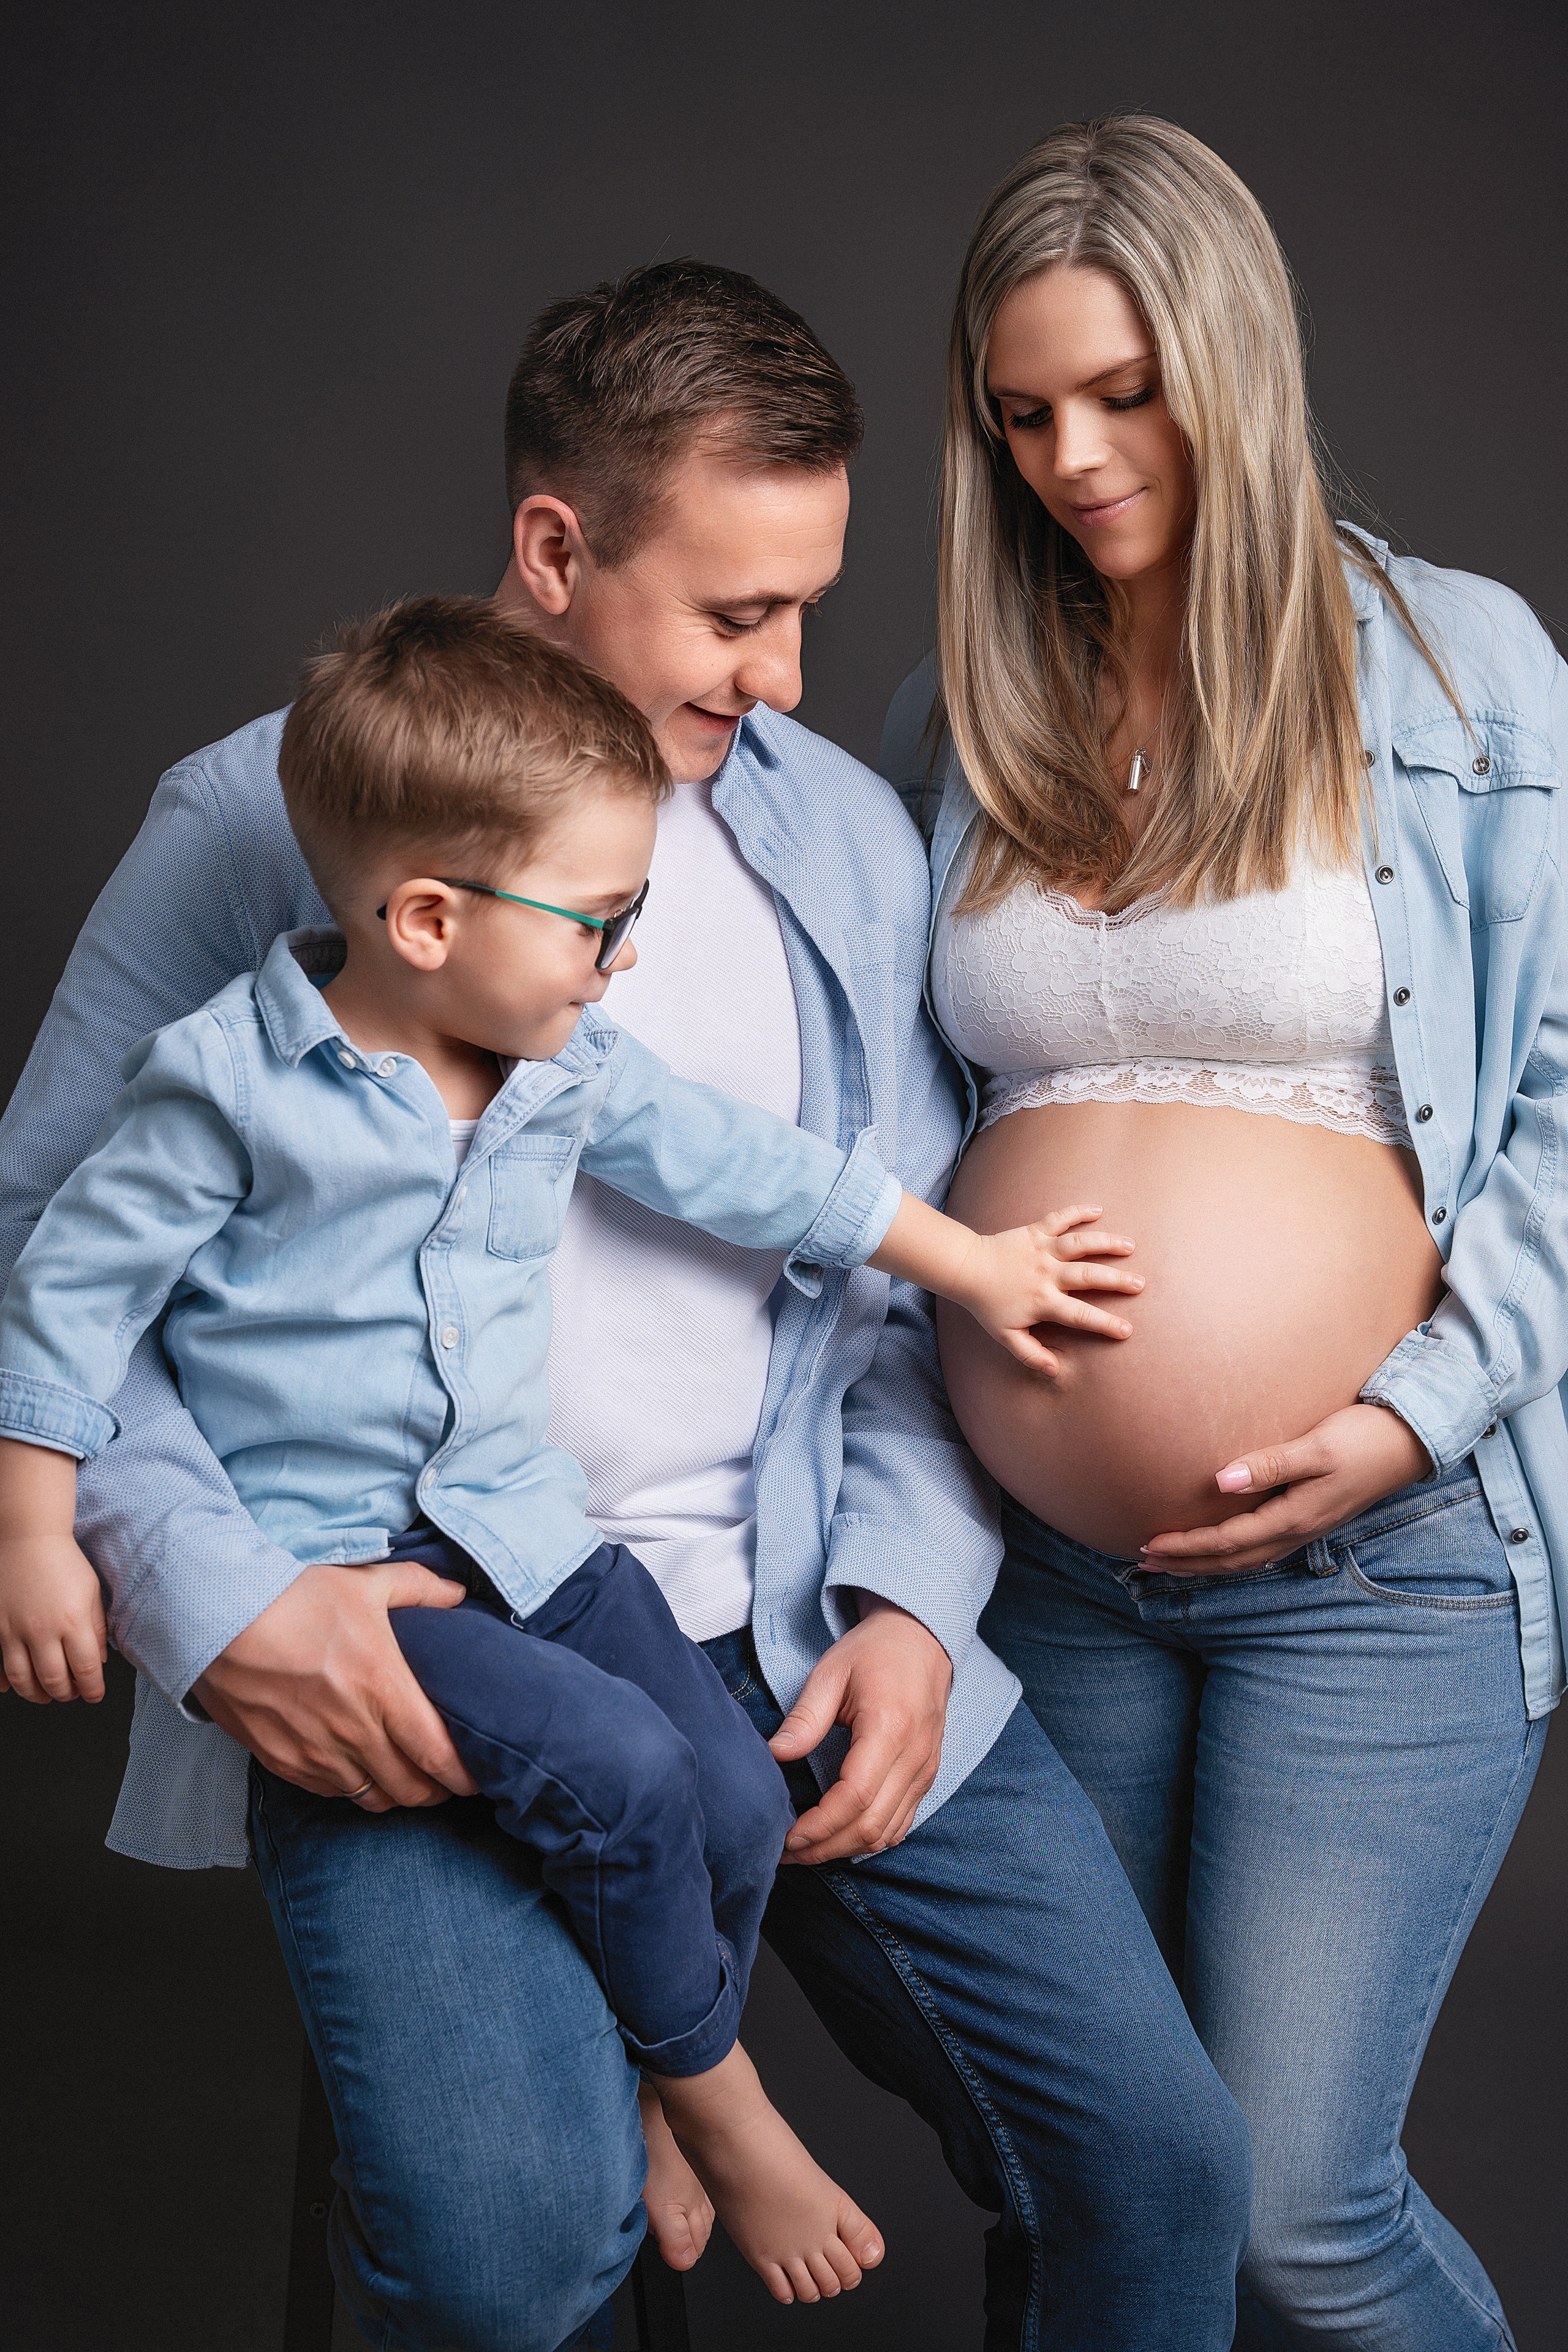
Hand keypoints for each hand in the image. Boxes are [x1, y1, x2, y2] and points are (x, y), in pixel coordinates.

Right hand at [0, 1534, 108, 1702]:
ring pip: (24, 1679)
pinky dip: (5, 1681)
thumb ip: (97, 1629)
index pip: (86, 1669)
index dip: (92, 1689)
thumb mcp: (91, 1592)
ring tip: (47, 1694)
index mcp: (73, 1621)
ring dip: (37, 1694)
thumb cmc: (64, 1562)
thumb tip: (98, 1661)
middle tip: (72, 1693)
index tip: (95, 1695)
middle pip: (54, 1680)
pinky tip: (13, 1686)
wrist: (28, 1538)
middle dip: (66, 1694)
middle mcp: (43, 1629)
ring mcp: (15, 1630)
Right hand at [193, 1561, 479, 1809]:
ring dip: (395, 1793)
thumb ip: (422, 1589)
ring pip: (372, 1798)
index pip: (439, 1755)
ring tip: (405, 1777)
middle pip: (411, 1788)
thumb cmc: (294, 1598)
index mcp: (384, 1689)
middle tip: (446, 1778)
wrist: (217, 1618)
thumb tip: (459, 1594)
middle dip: (436, 1790)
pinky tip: (359, 1769)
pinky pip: (331, 1793)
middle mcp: (354, 1731)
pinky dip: (353, 1788)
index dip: (464, 1775)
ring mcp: (316, 1753)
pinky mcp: (283, 1762)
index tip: (477, 1775)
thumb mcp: (366, 1584)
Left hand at [768, 1595, 952, 1863]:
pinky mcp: (927, 1775)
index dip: (818, 1826)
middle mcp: (914, 1757)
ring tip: (806, 1849)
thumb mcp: (831, 1672)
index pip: (854, 1798)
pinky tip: (840, 1837)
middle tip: (786, 1852)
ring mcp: (926, 1769)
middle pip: (870, 1826)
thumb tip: (773, 1755)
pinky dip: (870, 1839)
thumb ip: (804, 1718)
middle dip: (824, 1848)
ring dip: (844, 1849)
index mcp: (890, 1729)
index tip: (785, 1836)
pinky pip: (901, 1823)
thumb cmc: (874, 1651)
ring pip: (887, 1833)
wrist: (923, 1637)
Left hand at [953, 1204, 1140, 1373]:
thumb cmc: (988, 1305)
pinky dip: (1078, 1211)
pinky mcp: (1035, 1231)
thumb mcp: (1006, 1335)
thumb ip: (1030, 1353)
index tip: (1127, 1330)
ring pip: (1079, 1244)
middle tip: (1140, 1284)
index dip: (1104, 1324)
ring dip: (1105, 1243)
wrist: (967, 1269)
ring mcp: (1042, 1250)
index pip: (1079, 1316)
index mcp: (1043, 1301)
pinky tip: (1098, 1209)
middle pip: (1087, 1276)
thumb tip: (1055, 1369)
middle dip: (1116, 1281)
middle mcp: (1047, 1274)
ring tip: (1129, 1245)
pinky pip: (1059, 1218)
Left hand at [1139, 1403, 1431, 1575]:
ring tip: (1171, 1561)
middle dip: (1187, 1564)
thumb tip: (1219, 1481)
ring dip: (1207, 1563)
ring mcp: (1306, 1528)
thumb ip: (1269, 1464)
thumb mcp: (1315, 1448)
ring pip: (1246, 1558)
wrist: (1411, 1440)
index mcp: (1294, 1516)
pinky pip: (1262, 1548)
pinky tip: (1220, 1548)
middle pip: (1232, 1559)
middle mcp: (1298, 1530)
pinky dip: (1233, 1554)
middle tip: (1143, 1562)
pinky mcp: (1312, 1517)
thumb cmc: (1363, 1437)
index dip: (1186, 1547)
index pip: (1227, 1541)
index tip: (1149, 1544)